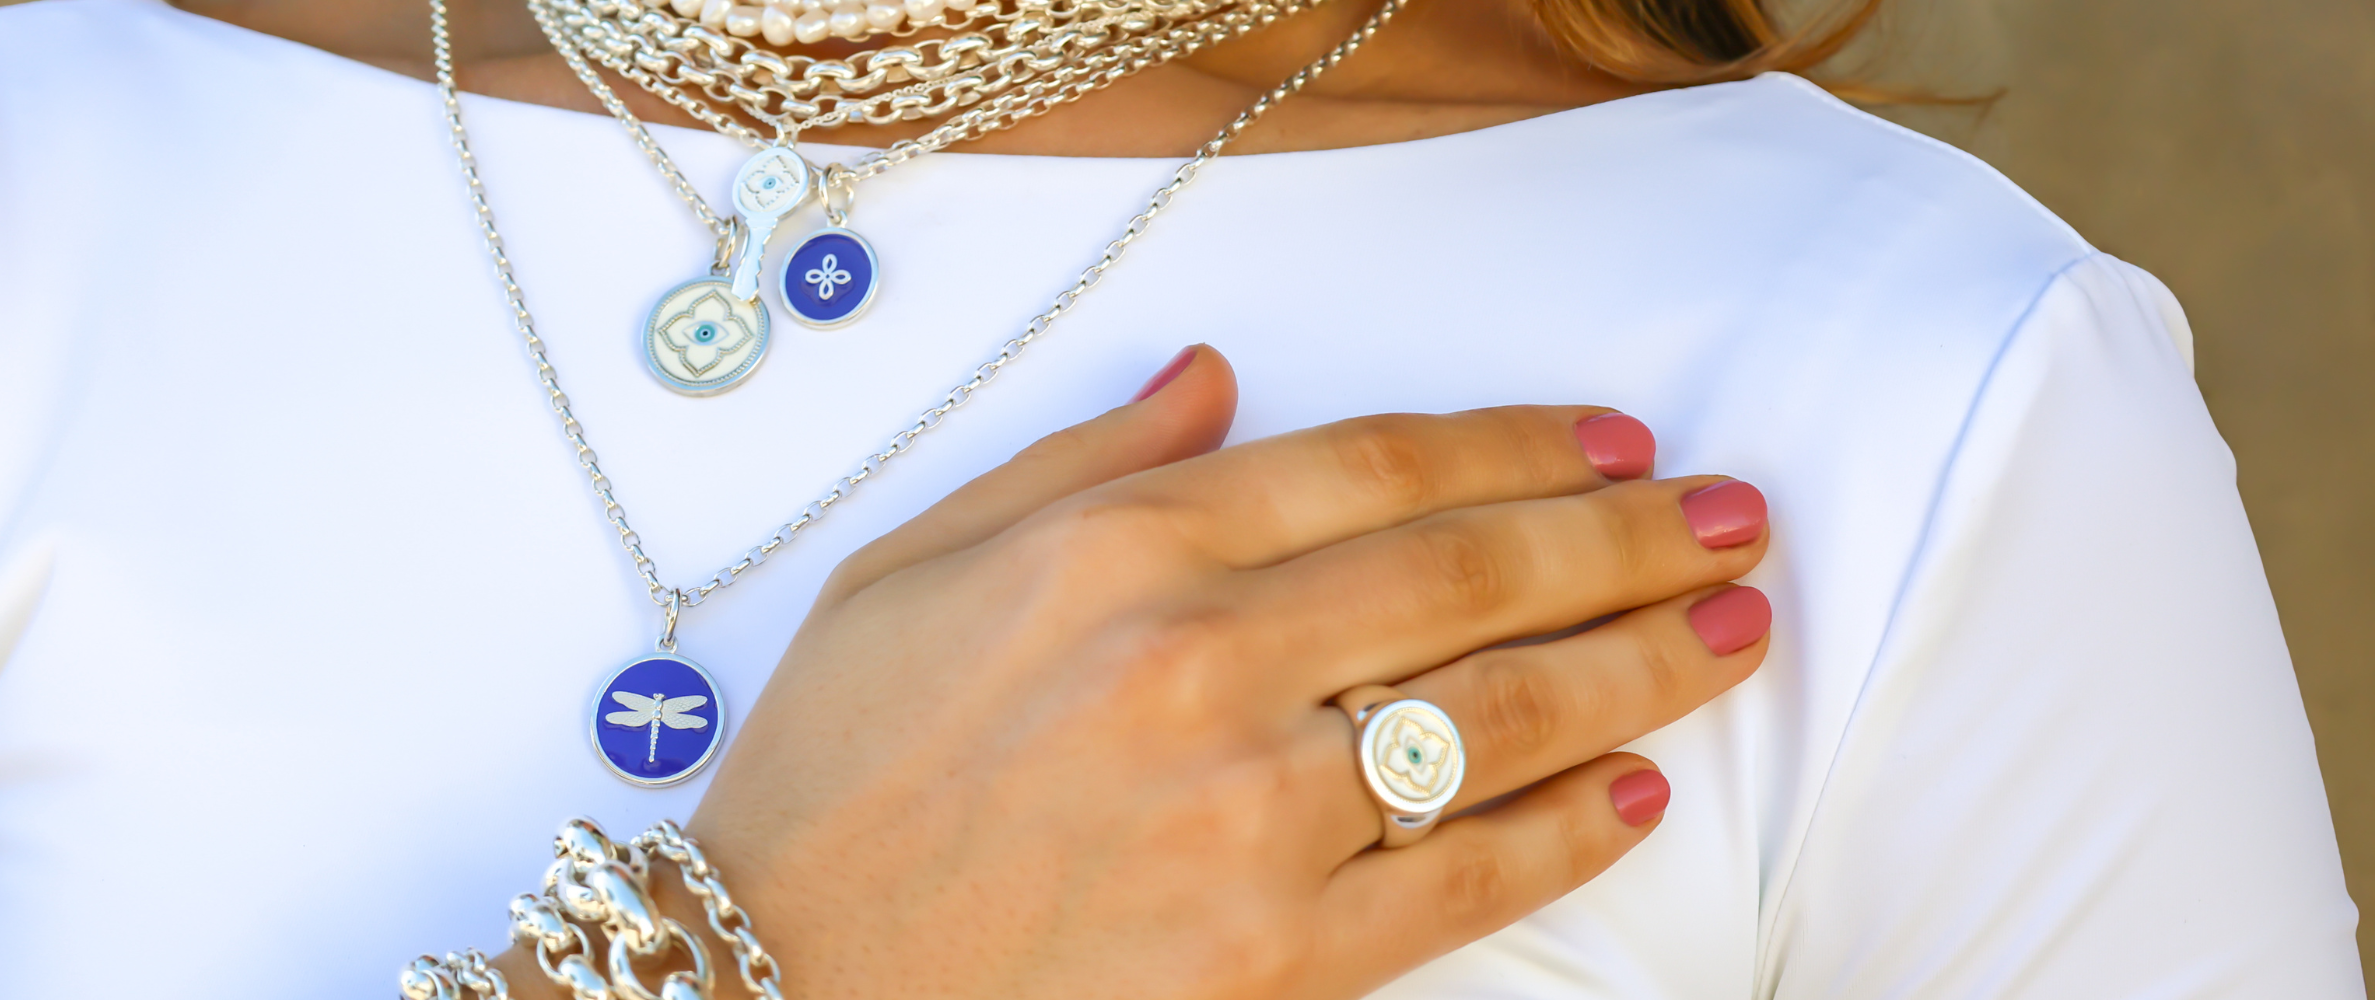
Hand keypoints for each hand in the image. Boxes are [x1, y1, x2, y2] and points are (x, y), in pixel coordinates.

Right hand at [684, 345, 1770, 999]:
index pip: (1381, 465)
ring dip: (1645, 662)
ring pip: (1504, 714)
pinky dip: (1571, 831)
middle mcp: (1203, 660)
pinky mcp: (1272, 955)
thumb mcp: (908, 569)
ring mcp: (1247, 813)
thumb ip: (1076, 462)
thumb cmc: (832, 779)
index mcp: (1120, 549)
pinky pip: (1468, 878)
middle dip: (1635, 537)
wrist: (776, 980)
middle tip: (1739, 520)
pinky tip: (1639, 791)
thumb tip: (1217, 380)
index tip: (1618, 444)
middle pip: (1478, 570)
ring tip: (1735, 631)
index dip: (1525, 444)